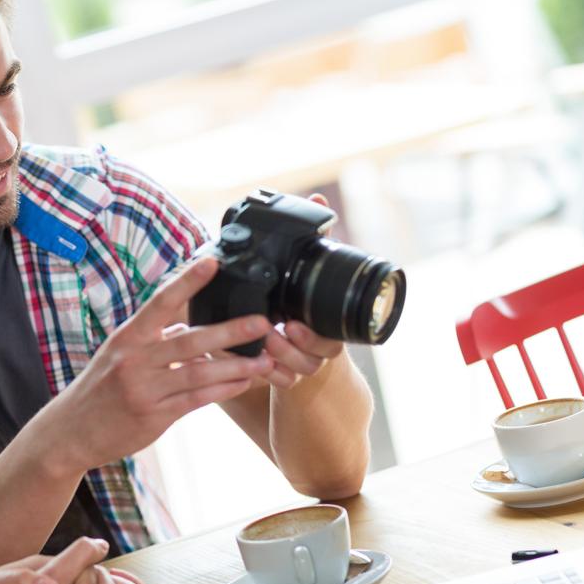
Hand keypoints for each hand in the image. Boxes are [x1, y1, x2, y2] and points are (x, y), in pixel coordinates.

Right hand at [38, 256, 279, 470]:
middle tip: (263, 322)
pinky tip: (243, 383)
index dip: (187, 282)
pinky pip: (196, 399)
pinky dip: (223, 390)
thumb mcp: (118, 355)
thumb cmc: (97, 390)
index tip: (213, 263)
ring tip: (265, 360)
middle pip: (190, 340)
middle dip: (230, 331)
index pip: (160, 302)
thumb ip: (152, 339)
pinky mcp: (154, 416)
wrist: (70, 432)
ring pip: (199, 372)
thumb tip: (184, 326)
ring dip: (236, 366)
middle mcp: (135, 360)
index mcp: (127, 338)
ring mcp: (144, 389)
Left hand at [246, 192, 344, 388]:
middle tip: (276, 334)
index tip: (294, 325)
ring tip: (260, 346)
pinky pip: (280, 384)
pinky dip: (269, 378)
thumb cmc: (302, 304)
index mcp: (325, 327)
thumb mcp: (304, 273)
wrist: (302, 350)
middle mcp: (318, 349)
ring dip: (280, 360)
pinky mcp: (284, 377)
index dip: (314, 334)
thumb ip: (312, 243)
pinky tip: (253, 368)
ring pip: (298, 372)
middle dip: (296, 347)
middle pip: (316, 356)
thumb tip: (318, 199)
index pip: (330, 335)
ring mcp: (303, 366)